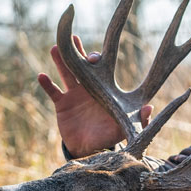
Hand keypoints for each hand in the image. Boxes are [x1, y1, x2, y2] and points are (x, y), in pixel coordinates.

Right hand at [37, 35, 150, 157]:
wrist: (89, 149)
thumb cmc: (109, 137)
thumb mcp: (125, 128)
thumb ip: (139, 120)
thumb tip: (149, 107)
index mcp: (104, 90)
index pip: (101, 69)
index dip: (97, 60)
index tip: (93, 56)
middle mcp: (89, 88)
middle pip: (82, 66)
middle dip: (78, 52)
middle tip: (73, 40)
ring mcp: (75, 95)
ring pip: (66, 73)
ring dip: (60, 61)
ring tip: (54, 48)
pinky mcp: (62, 104)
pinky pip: (53, 92)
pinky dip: (47, 84)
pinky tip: (41, 76)